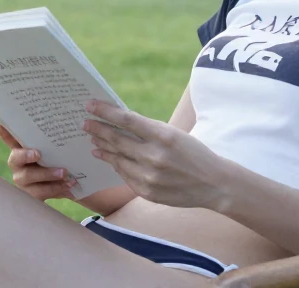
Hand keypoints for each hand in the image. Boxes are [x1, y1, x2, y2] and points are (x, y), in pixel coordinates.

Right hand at [0, 123, 78, 200]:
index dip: (4, 134)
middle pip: (16, 158)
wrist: (63, 186)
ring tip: (64, 174)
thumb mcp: (54, 152)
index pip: (11, 140)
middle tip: (38, 153)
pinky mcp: (31, 196)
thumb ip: (53, 144)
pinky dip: (56, 189)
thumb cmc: (55, 162)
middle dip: (26, 156)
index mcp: (21, 150)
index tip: (0, 126)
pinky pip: (41, 193)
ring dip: (47, 174)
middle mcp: (17, 165)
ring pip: (29, 178)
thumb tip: (68, 127)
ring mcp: (22, 181)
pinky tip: (69, 185)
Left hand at [83, 100, 229, 209]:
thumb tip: (118, 122)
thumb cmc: (193, 153)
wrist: (214, 184)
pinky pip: (124, 175)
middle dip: (98, 130)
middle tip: (85, 123)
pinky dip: (115, 164)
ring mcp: (149, 177)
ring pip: (117, 159)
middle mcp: (154, 156)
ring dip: (103, 148)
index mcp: (163, 136)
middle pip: (117, 139)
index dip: (105, 112)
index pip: (126, 120)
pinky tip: (108, 157)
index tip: (90, 105)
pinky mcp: (147, 192)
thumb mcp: (174, 134)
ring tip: (93, 139)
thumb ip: (148, 130)